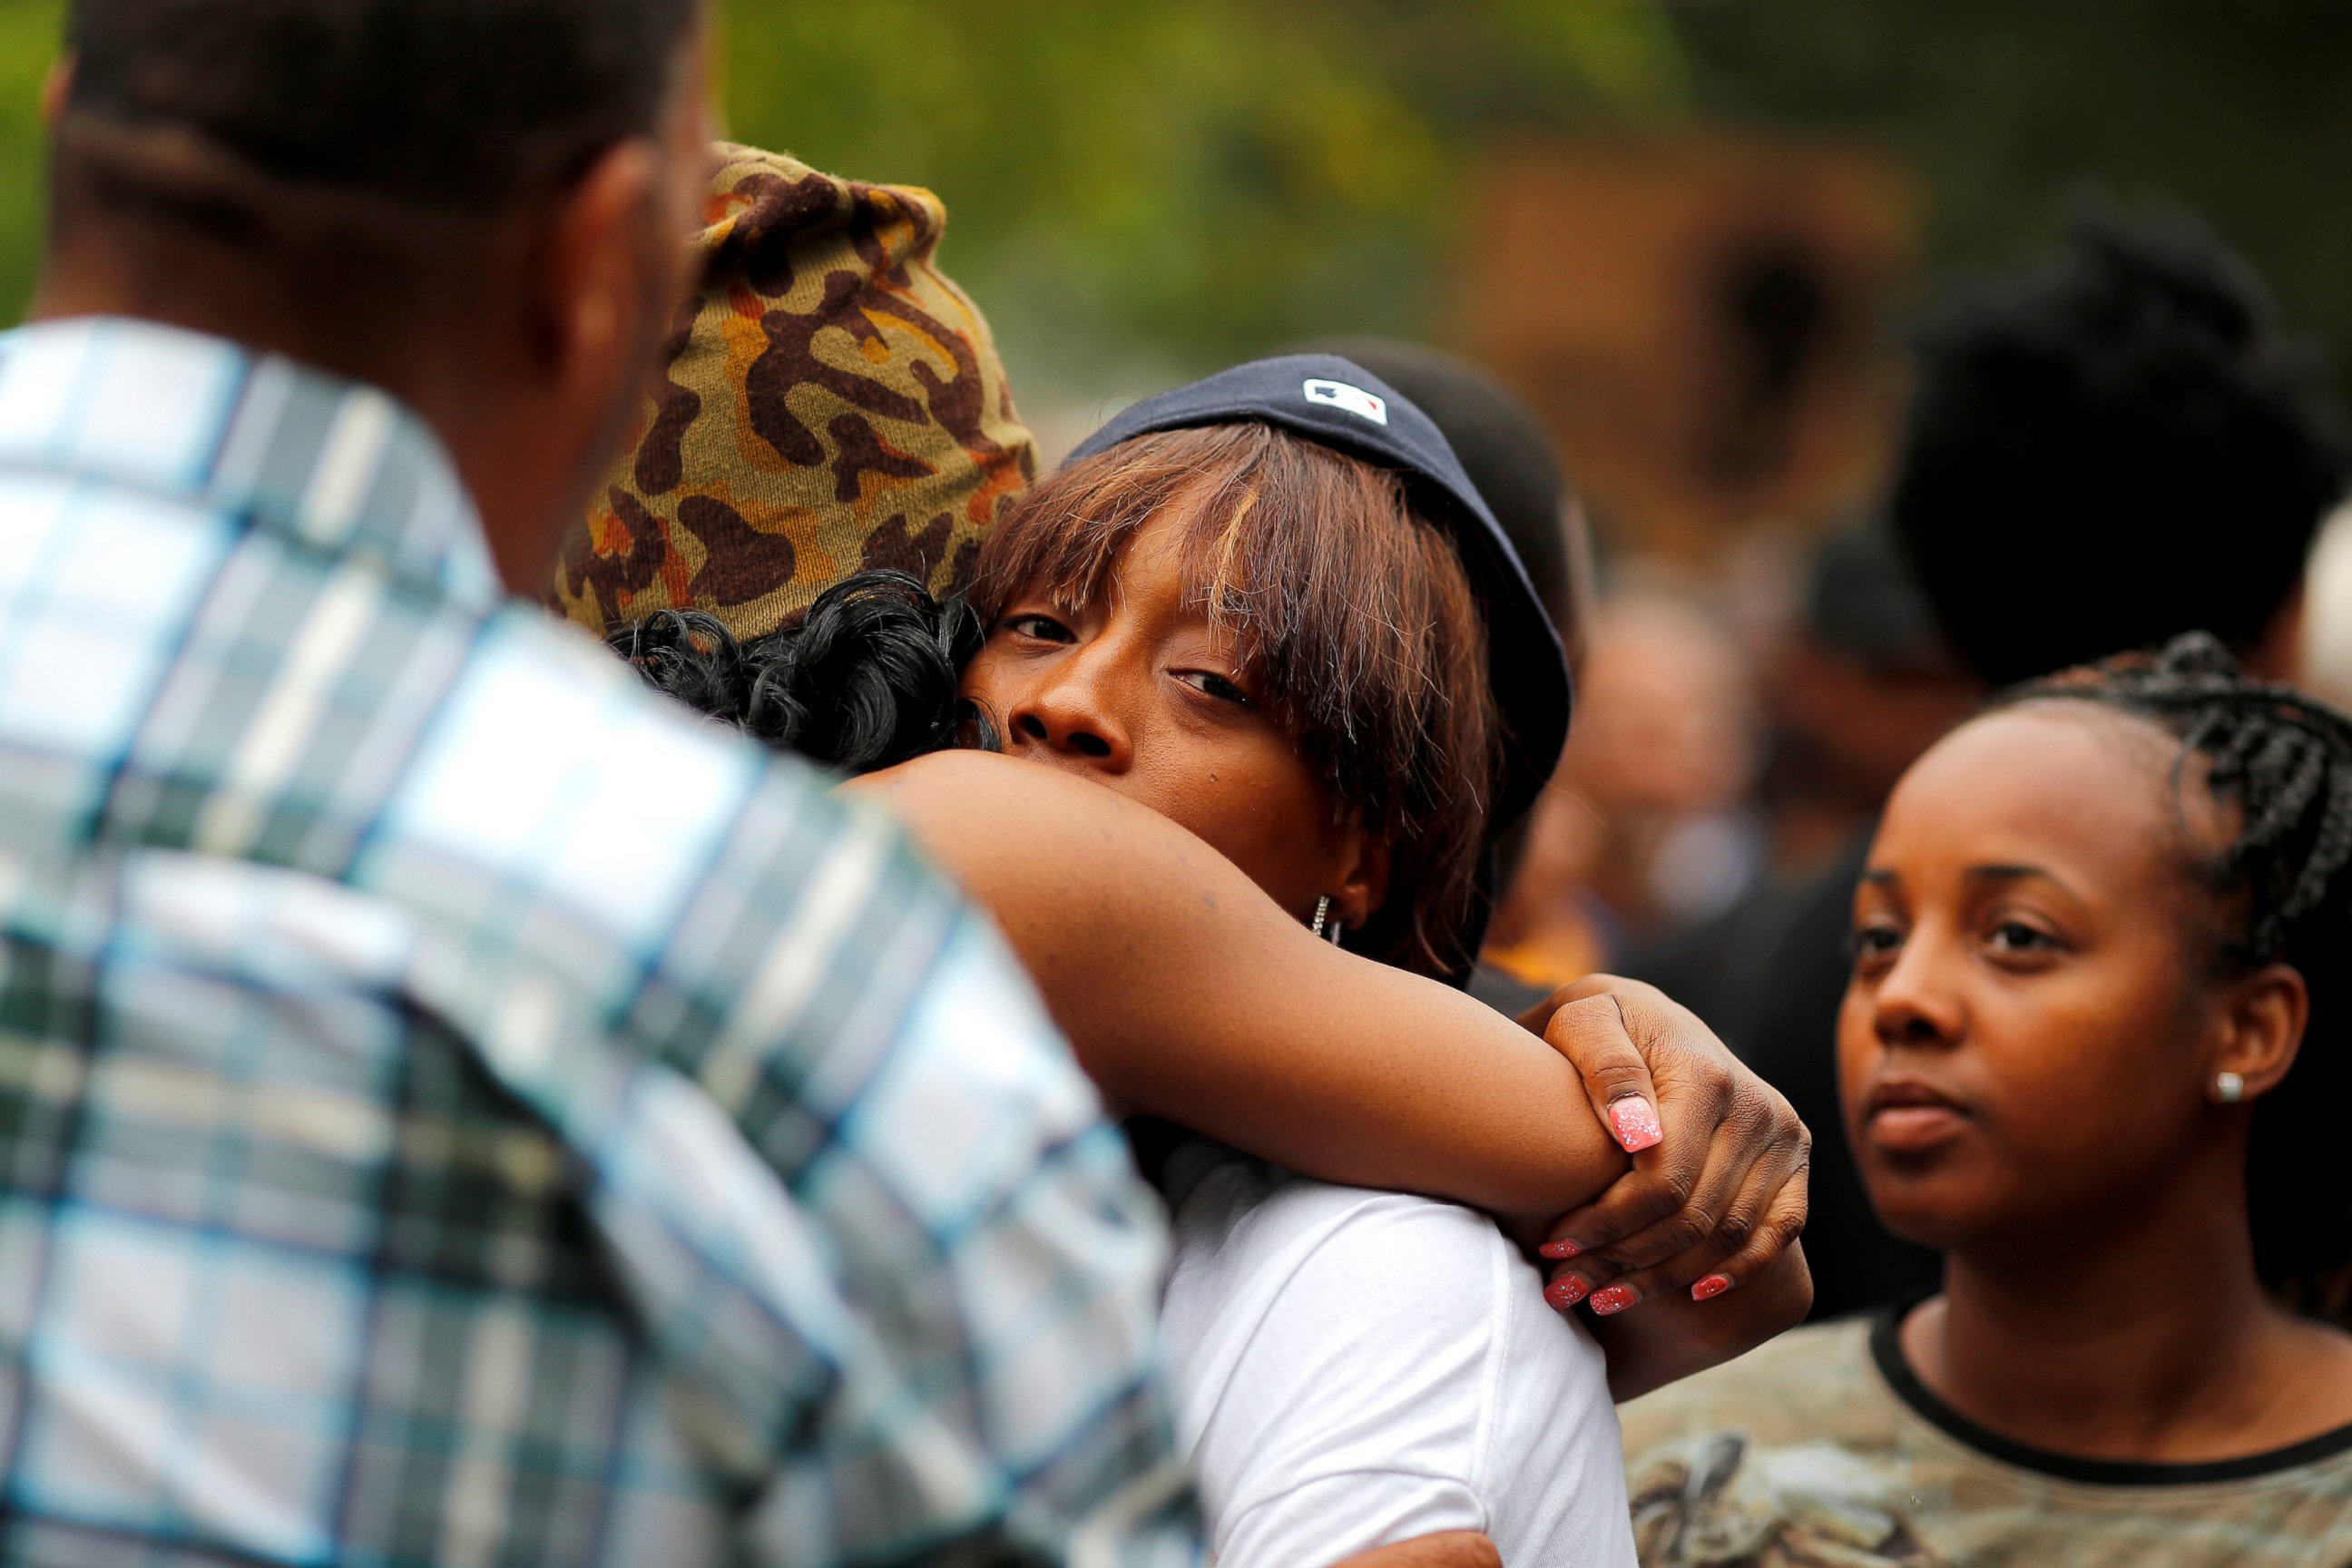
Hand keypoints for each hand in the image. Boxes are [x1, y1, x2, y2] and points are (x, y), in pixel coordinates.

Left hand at [1515, 975, 1810, 1316]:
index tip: (1553, 1247)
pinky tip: (1692, 1293)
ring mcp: (1782, 1136)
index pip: (1661, 1181)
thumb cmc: (1603, 1024)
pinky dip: (1738, 1270)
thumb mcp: (1586, 1022)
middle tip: (1564, 1287)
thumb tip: (1635, 1133)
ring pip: (1727, 1237)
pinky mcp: (1794, 1161)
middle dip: (1622, 1262)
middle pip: (1692, 1216)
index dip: (1606, 1224)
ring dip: (1662, 1279)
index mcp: (1706, 1077)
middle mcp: (1757, 1108)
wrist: (1649, 1017)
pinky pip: (1779, 1232)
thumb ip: (1605, 1067)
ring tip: (1599, 1297)